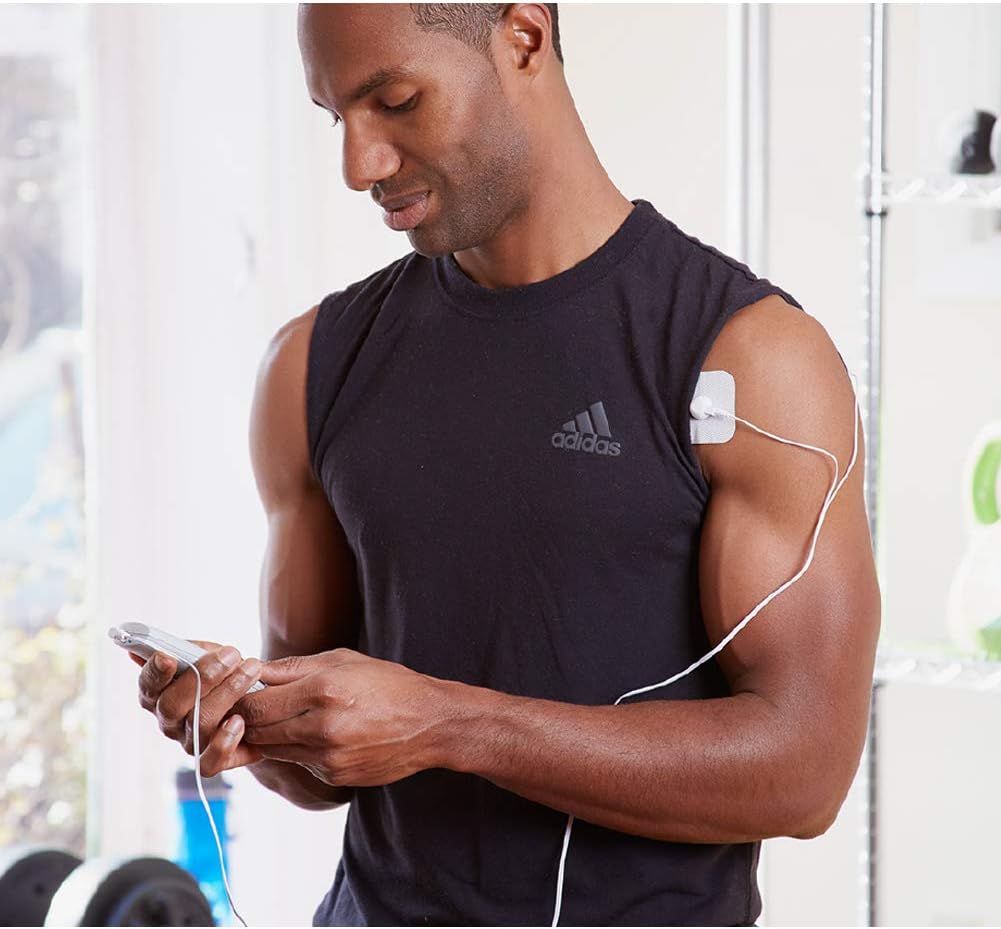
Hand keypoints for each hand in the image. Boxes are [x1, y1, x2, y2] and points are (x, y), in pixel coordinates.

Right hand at [131, 639, 265, 776]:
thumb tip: (150, 648)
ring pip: (199, 723)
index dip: (154, 673)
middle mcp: (169, 722)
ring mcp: (189, 742)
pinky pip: (209, 761)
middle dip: (203, 676)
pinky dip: (224, 741)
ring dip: (229, 692)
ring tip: (252, 670)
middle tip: (231, 654)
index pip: (147, 687)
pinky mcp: (211, 760)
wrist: (260, 703)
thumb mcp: (209, 655)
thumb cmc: (226, 674)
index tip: (168, 657)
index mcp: (160, 695)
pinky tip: (240, 720)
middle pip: (172, 705)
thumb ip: (186, 650)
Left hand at [235, 648, 452, 788]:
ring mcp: (327, 756)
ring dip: (268, 734)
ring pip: (272, 750)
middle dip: (248, 718)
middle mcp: (322, 727)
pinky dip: (296, 748)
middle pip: (257, 730)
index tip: (242, 690)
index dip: (241, 698)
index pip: (256, 704)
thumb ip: (293, 668)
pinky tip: (315, 732)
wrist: (429, 724)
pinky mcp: (333, 775)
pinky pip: (298, 761)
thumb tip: (252, 670)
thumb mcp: (342, 661)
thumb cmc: (387, 684)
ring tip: (282, 716)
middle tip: (251, 705)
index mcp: (323, 690)